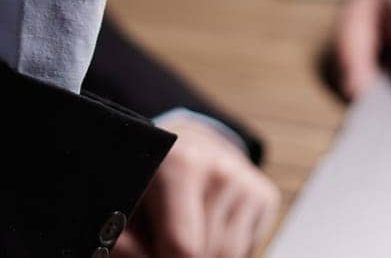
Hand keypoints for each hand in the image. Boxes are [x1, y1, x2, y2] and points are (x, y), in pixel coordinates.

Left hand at [115, 117, 280, 257]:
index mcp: (179, 165)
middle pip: (206, 252)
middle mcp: (219, 169)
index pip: (182, 245)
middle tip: (165, 242)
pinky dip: (226, 251)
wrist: (188, 144)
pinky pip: (247, 248)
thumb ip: (126, 243)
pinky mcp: (264, 193)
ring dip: (206, 256)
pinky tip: (210, 229)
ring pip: (229, 254)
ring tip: (185, 238)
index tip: (155, 254)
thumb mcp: (128, 203)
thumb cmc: (150, 182)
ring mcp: (246, 181)